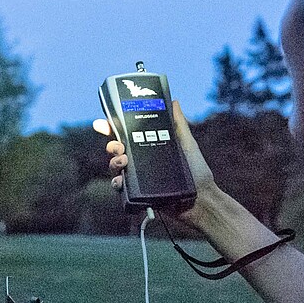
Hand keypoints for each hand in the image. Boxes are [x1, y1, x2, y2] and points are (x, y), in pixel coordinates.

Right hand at [105, 99, 217, 228]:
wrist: (202, 201)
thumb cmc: (198, 173)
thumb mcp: (188, 144)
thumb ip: (179, 124)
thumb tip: (174, 101)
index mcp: (150, 147)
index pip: (127, 135)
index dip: (112, 128)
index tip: (102, 123)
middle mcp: (142, 161)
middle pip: (117, 151)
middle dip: (111, 146)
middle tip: (117, 146)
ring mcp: (139, 178)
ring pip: (116, 168)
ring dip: (113, 162)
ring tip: (123, 161)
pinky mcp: (138, 194)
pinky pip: (120, 188)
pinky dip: (116, 183)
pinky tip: (121, 180)